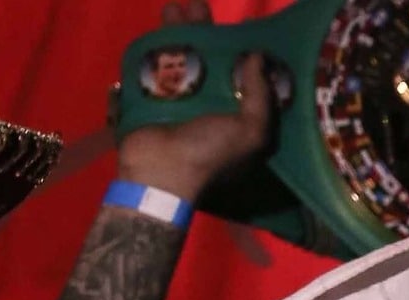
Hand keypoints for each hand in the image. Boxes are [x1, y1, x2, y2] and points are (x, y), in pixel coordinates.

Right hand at [117, 0, 275, 201]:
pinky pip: (149, 72)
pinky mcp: (147, 102)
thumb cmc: (209, 153)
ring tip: (171, 6)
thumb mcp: (252, 129)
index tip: (242, 23)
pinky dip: (149, 53)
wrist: (160, 174)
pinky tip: (152, 30)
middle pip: (205, 56)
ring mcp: (173, 101)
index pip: (239, 71)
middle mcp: (204, 102)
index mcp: (232, 110)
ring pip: (176, 57)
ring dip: (173, 30)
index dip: (241, 46)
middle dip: (201, 28)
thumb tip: (255, 56)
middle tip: (196, 3)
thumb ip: (261, 93)